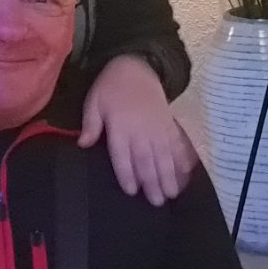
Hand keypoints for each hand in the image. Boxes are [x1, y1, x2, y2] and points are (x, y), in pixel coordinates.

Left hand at [81, 55, 192, 205]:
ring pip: (163, 155)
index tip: (131, 190)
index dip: (127, 173)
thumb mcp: (94, 101)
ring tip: (171, 194)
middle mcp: (141, 129)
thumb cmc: (111, 87)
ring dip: (168, 176)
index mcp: (120, 125)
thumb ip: (91, 124)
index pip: (123, 153)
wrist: (137, 66)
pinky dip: (180, 160)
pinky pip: (176, 145)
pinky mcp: (168, 124)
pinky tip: (184, 175)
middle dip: (152, 181)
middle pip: (146, 159)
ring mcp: (157, 127)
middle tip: (157, 201)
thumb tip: (83, 144)